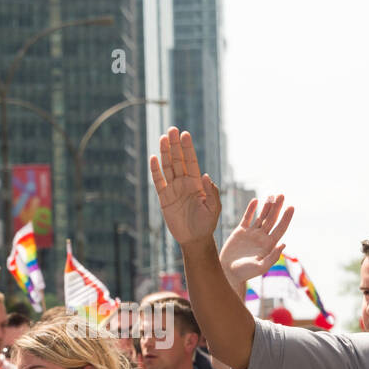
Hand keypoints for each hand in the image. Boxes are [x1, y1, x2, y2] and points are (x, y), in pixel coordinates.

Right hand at [149, 127, 219, 245]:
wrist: (194, 239)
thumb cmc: (207, 224)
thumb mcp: (214, 208)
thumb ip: (212, 192)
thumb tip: (206, 175)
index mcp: (197, 183)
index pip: (191, 162)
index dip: (188, 148)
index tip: (185, 134)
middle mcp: (184, 183)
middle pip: (178, 160)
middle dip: (175, 145)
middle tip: (172, 129)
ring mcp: (173, 190)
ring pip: (168, 167)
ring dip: (165, 153)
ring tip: (163, 138)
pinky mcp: (164, 198)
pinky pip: (158, 182)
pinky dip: (155, 170)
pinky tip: (154, 158)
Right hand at [219, 195, 293, 286]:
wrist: (228, 272)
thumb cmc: (245, 273)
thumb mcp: (260, 267)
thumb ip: (272, 257)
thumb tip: (283, 244)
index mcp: (269, 245)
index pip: (280, 228)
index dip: (286, 218)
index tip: (291, 207)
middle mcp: (262, 237)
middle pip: (272, 219)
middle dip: (277, 207)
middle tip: (282, 195)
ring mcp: (252, 233)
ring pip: (261, 216)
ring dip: (267, 206)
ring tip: (272, 195)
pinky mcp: (240, 231)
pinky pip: (247, 217)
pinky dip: (251, 209)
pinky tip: (255, 200)